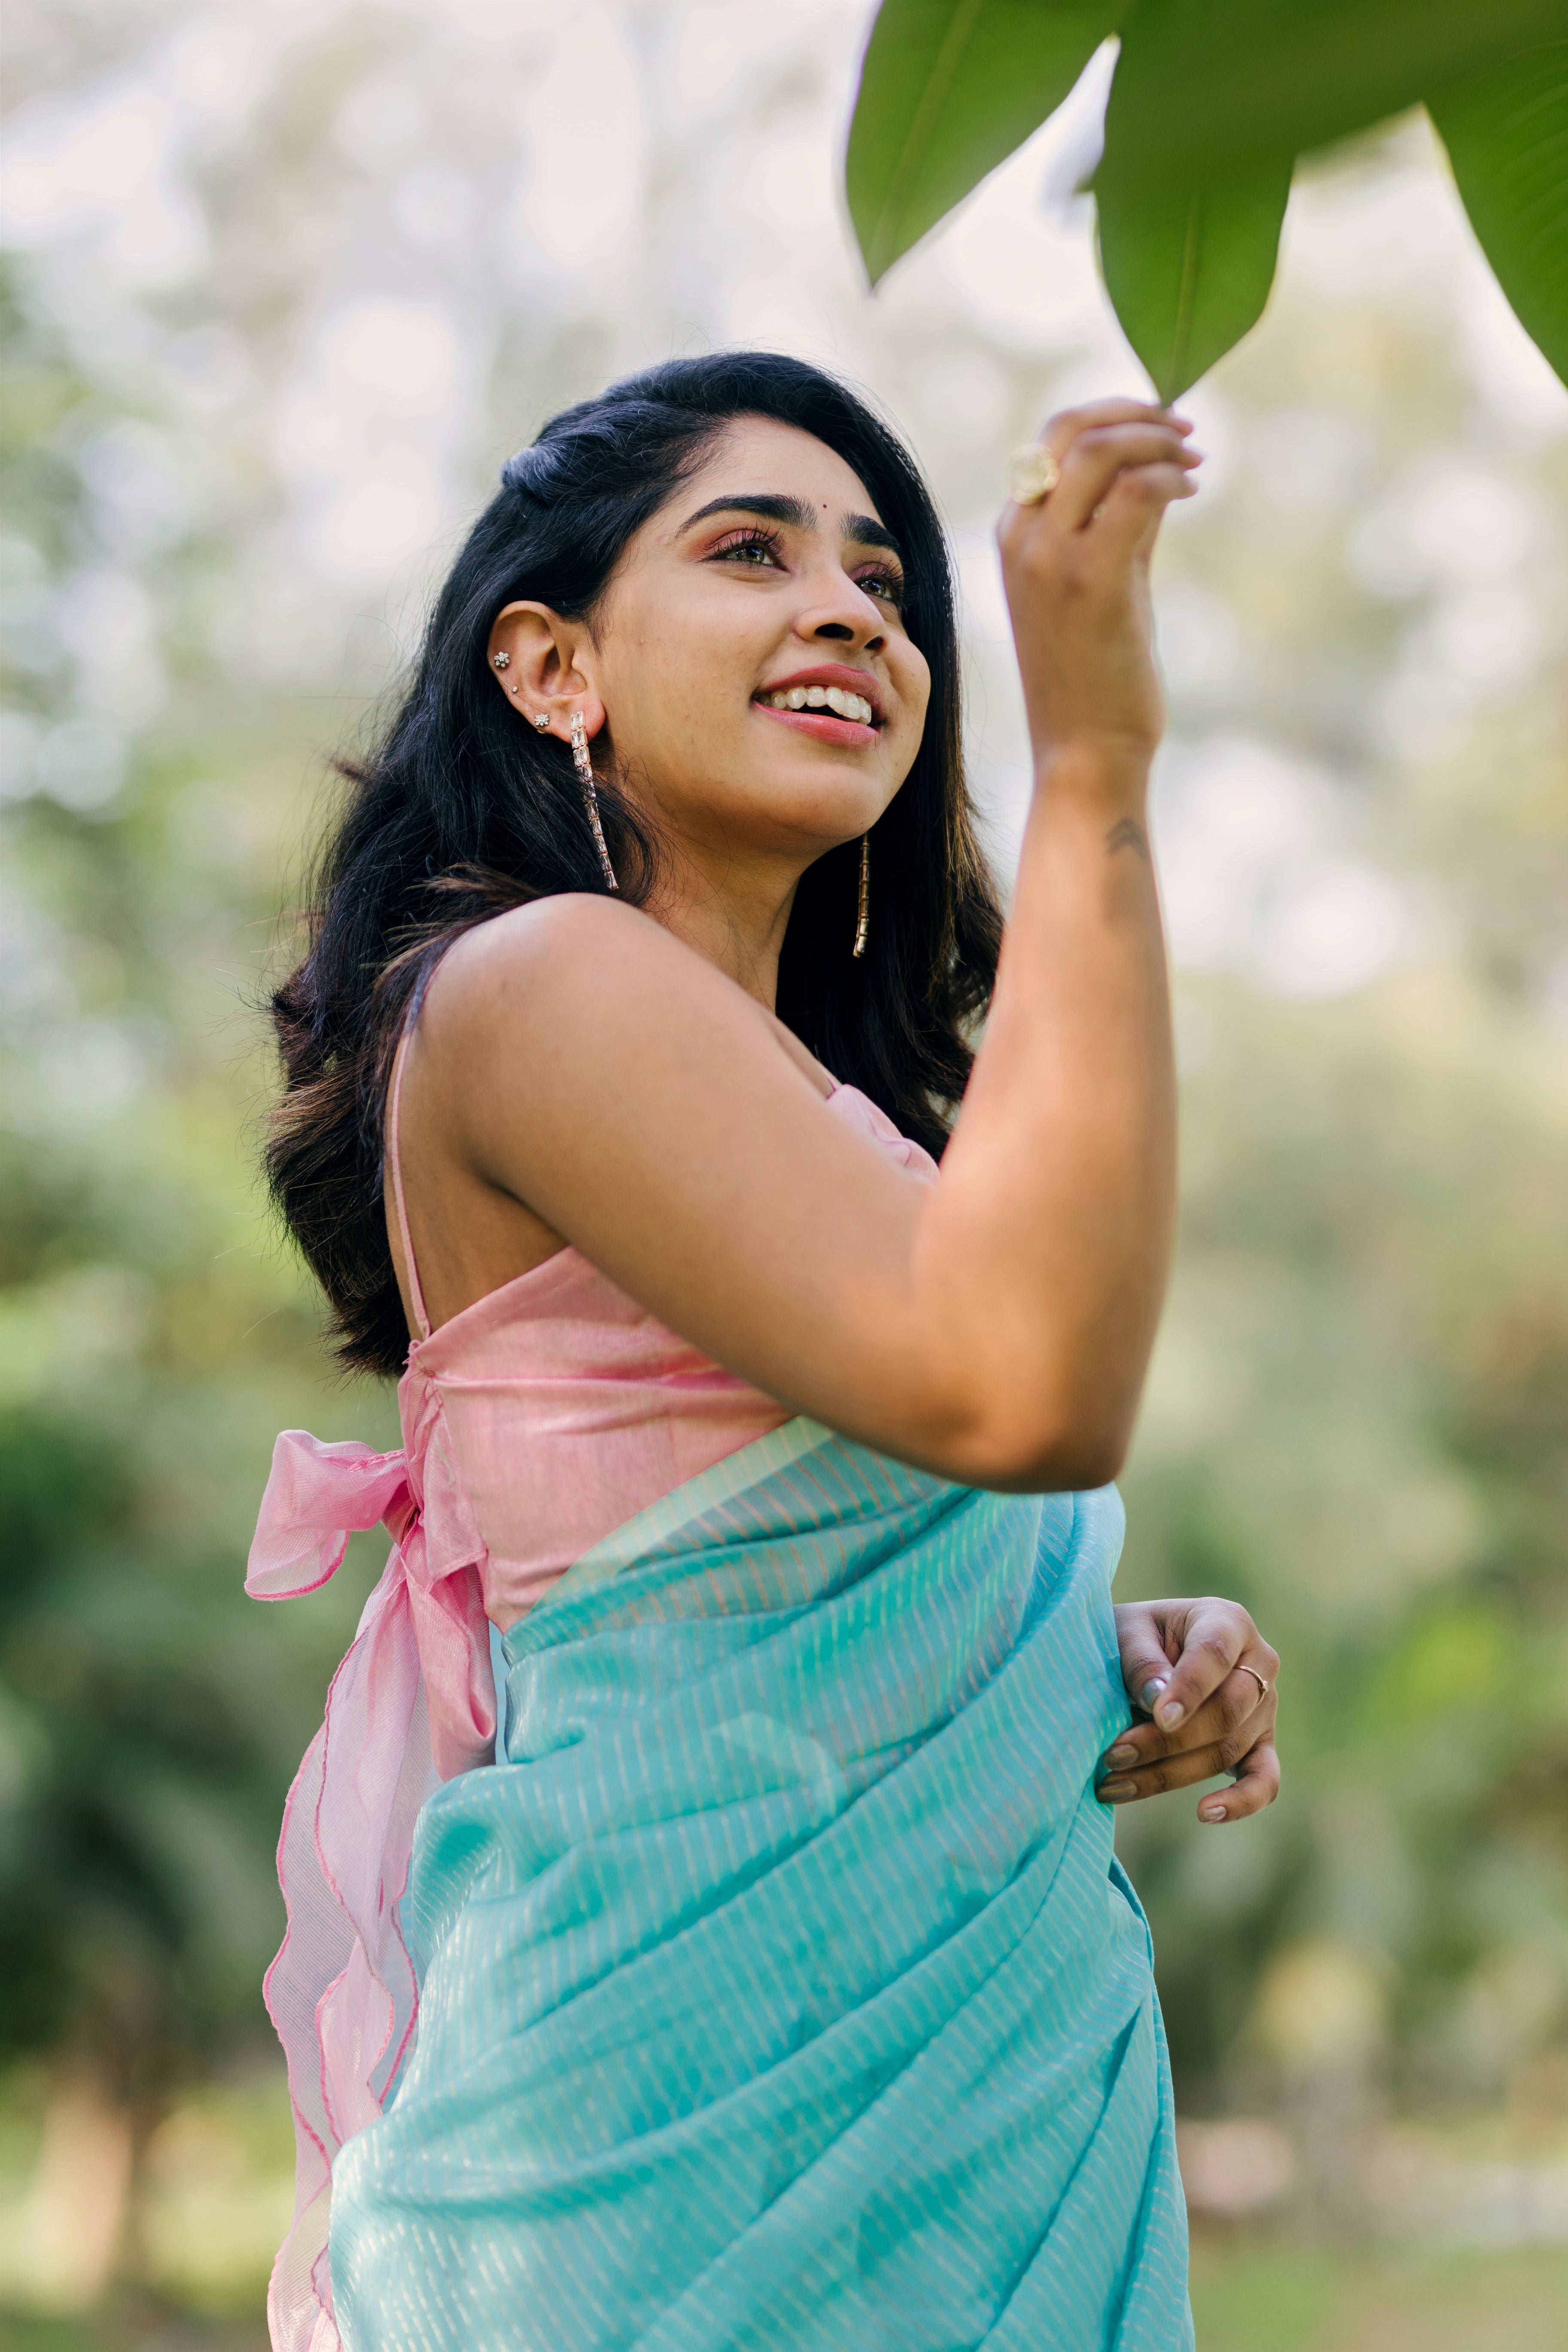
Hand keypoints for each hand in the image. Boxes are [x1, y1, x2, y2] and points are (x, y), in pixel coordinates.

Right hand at [998, 399, 1200, 771]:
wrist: (1084, 750)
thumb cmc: (1094, 677)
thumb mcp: (1102, 584)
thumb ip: (1118, 525)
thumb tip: (1154, 473)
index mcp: (1012, 535)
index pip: (1051, 440)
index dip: (1111, 416)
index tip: (1160, 426)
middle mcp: (1022, 537)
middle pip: (1071, 429)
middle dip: (1136, 414)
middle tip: (1184, 430)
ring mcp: (1050, 557)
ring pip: (1103, 450)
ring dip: (1159, 441)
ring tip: (1194, 459)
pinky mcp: (1091, 578)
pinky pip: (1135, 491)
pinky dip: (1170, 477)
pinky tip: (1191, 489)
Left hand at [1099, 1596, 1279, 1823]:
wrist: (1139, 1654)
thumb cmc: (1131, 1637)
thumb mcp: (1125, 1633)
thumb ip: (1142, 1662)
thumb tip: (1160, 1701)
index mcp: (1227, 1621)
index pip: (1215, 1654)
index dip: (1190, 1687)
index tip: (1159, 1716)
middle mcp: (1259, 1662)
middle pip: (1225, 1712)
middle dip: (1166, 1740)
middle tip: (1113, 1755)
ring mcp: (1264, 1708)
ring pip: (1227, 1750)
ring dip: (1169, 1773)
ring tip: (1114, 1784)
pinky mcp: (1260, 1745)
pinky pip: (1265, 1780)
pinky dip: (1240, 1801)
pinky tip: (1204, 1813)